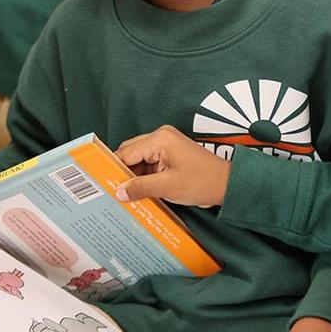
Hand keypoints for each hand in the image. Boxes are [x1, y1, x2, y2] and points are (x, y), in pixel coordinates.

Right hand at [114, 126, 229, 207]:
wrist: (226, 184)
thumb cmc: (202, 182)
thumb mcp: (167, 187)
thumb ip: (140, 188)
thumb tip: (119, 192)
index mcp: (159, 139)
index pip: (126, 153)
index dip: (115, 169)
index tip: (104, 184)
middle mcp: (160, 137)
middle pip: (130, 153)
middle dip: (123, 173)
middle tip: (114, 192)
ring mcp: (165, 144)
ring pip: (138, 159)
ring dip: (134, 176)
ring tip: (127, 194)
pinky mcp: (170, 153)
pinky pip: (149, 163)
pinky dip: (144, 176)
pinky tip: (139, 191)